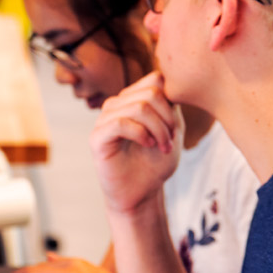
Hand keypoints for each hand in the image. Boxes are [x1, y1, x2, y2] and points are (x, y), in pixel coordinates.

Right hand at [90, 72, 182, 215]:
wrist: (142, 193)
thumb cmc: (155, 163)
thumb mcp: (173, 129)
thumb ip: (172, 105)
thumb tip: (170, 83)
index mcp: (133, 99)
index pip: (155, 80)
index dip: (171, 100)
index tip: (176, 125)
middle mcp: (117, 105)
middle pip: (149, 93)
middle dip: (166, 118)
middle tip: (171, 140)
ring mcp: (104, 119)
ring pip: (137, 107)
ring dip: (157, 129)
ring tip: (163, 146)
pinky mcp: (97, 137)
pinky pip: (120, 123)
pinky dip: (140, 134)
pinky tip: (148, 145)